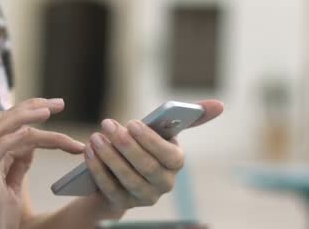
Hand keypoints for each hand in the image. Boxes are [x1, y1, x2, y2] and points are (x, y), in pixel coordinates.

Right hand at [0, 98, 85, 228]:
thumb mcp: (11, 189)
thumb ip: (17, 167)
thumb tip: (30, 147)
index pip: (12, 125)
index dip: (32, 112)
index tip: (57, 106)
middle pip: (4, 120)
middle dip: (32, 107)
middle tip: (59, 103)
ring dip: (21, 117)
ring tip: (46, 112)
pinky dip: (9, 141)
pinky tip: (28, 132)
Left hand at [84, 100, 223, 211]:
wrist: (122, 172)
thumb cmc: (144, 145)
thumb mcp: (161, 130)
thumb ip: (189, 117)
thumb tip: (219, 104)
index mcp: (175, 163)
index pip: (169, 156)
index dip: (150, 140)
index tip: (132, 122)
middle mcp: (164, 184)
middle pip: (146, 167)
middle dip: (125, 145)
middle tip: (107, 124)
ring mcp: (143, 197)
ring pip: (127, 178)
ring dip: (109, 156)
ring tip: (95, 138)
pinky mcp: (122, 204)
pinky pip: (109, 188)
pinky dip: (98, 169)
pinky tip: (88, 152)